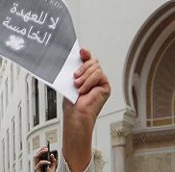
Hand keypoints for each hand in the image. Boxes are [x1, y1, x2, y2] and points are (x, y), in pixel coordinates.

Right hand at [33, 147, 56, 171]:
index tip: (46, 146)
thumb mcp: (52, 168)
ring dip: (41, 153)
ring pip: (36, 157)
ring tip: (46, 151)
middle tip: (46, 148)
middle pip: (37, 155)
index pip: (40, 155)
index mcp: (40, 164)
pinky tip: (49, 162)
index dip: (42, 150)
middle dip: (41, 150)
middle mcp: (37, 165)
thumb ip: (52, 161)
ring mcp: (36, 167)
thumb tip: (52, 155)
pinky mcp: (36, 170)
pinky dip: (44, 162)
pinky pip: (39, 164)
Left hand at [62, 48, 110, 171]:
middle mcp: (92, 78)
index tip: (80, 51)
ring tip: (78, 86)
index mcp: (84, 76)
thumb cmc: (72, 105)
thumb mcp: (70, 83)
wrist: (77, 116)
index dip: (85, 55)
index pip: (87, 61)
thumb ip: (74, 71)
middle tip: (75, 78)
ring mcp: (99, 82)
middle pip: (92, 62)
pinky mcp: (105, 86)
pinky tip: (84, 90)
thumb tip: (73, 60)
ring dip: (84, 76)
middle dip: (82, 68)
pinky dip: (89, 81)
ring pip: (95, 67)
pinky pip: (99, 74)